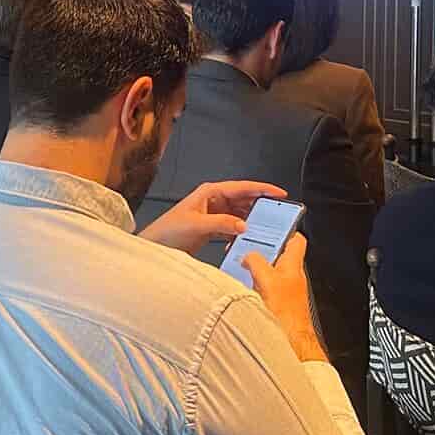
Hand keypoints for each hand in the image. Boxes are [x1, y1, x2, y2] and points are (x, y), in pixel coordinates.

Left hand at [138, 180, 282, 254]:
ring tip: (268, 226)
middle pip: (244, 199)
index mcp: (210, 192)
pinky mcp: (212, 228)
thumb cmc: (168, 231)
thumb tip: (243, 224)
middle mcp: (213, 200)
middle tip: (279, 212)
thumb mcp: (196, 225)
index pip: (242, 187)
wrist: (154, 246)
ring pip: (240, 214)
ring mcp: (214, 214)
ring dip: (252, 220)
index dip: (262, 189)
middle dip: (261, 205)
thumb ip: (221, 223)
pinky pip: (233, 226)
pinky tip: (248, 238)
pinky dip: (241, 232)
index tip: (279, 192)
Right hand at [245, 236, 325, 363]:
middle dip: (261, 250)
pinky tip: (242, 289)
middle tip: (246, 246)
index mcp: (293, 266)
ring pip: (268, 272)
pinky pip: (263, 288)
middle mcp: (291, 278)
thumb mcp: (267, 281)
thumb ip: (256, 262)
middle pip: (277, 255)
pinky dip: (252, 285)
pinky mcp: (276, 304)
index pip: (296, 239)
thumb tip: (248, 255)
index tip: (271, 223)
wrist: (291, 345)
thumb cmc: (287, 317)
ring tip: (240, 266)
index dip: (285, 229)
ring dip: (255, 268)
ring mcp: (284, 292)